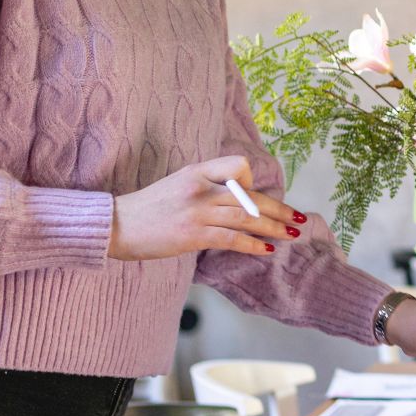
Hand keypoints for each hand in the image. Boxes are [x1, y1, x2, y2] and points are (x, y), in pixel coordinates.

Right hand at [108, 156, 303, 260]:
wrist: (116, 226)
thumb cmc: (148, 208)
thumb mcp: (178, 185)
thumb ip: (206, 188)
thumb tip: (239, 199)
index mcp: (197, 171)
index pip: (238, 165)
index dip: (252, 181)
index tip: (256, 196)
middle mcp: (200, 188)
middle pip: (250, 195)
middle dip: (279, 208)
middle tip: (299, 218)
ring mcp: (197, 212)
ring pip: (246, 217)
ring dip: (274, 227)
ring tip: (291, 234)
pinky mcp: (192, 235)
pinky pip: (231, 238)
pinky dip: (252, 244)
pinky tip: (266, 249)